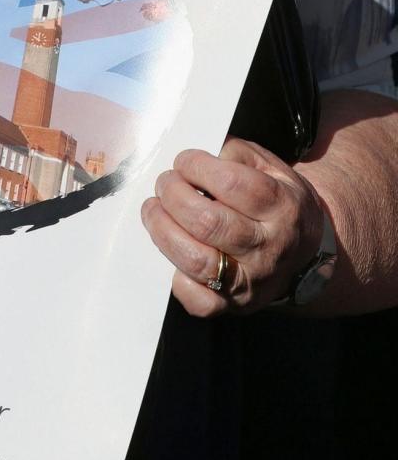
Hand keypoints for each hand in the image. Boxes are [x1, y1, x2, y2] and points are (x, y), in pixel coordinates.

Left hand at [140, 136, 326, 315]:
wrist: (305, 252)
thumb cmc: (276, 201)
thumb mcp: (271, 166)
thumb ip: (236, 153)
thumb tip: (198, 157)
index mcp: (282, 206)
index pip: (231, 184)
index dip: (197, 167)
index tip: (183, 161)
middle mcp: (269, 247)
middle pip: (208, 222)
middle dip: (173, 195)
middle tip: (164, 183)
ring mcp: (251, 281)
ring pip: (197, 261)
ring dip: (163, 230)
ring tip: (153, 209)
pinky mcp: (235, 306)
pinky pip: (199, 302)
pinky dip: (176, 277)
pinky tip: (172, 249)